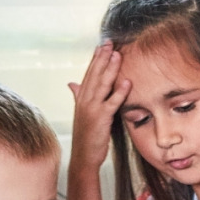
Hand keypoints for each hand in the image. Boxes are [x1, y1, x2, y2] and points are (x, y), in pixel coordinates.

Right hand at [67, 42, 130, 173]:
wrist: (83, 157)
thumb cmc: (85, 135)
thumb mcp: (81, 113)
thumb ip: (77, 95)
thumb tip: (71, 83)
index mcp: (81, 98)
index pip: (89, 73)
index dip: (96, 58)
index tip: (102, 45)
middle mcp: (84, 100)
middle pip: (95, 74)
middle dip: (103, 57)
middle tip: (110, 42)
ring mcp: (92, 109)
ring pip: (102, 84)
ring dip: (111, 69)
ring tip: (118, 54)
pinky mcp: (101, 119)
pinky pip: (112, 103)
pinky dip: (120, 92)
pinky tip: (127, 82)